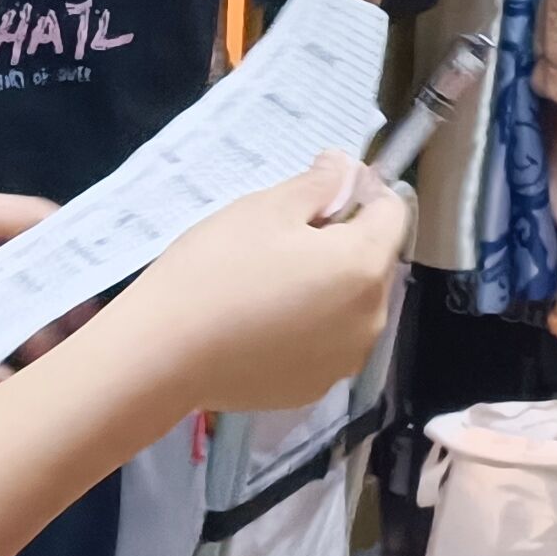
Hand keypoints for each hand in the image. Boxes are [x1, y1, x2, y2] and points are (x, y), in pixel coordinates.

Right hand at [103, 157, 405, 416]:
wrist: (163, 354)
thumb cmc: (216, 268)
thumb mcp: (265, 208)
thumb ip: (319, 183)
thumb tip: (346, 167)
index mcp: (365, 267)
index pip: (392, 213)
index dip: (363, 191)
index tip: (322, 189)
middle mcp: (370, 319)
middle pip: (372, 264)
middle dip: (341, 242)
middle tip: (281, 237)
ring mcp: (343, 361)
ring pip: (350, 307)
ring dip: (327, 288)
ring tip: (269, 283)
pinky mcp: (313, 389)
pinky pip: (324, 344)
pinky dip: (306, 328)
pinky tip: (260, 324)